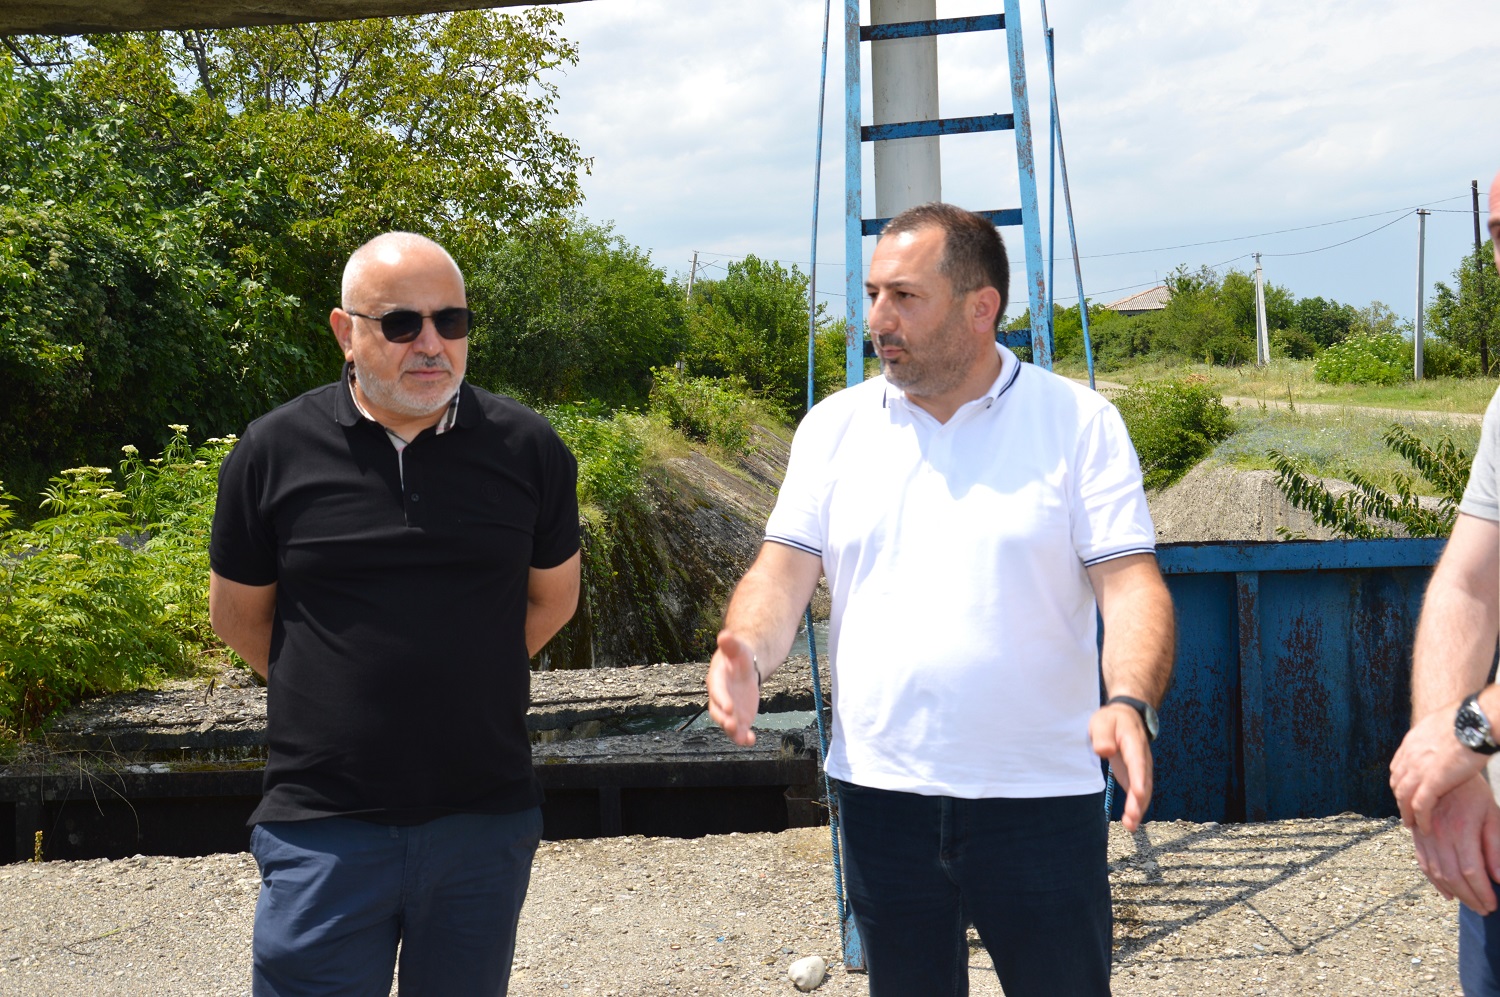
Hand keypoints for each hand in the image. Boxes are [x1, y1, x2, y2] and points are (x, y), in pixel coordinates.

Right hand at [707, 630, 759, 746]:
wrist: (744, 669)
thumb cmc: (738, 657)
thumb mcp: (737, 649)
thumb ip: (731, 644)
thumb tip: (724, 634)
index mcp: (717, 681)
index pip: (717, 692)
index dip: (722, 700)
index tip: (730, 708)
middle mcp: (720, 698)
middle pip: (718, 712)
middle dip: (724, 720)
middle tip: (733, 725)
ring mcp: (728, 710)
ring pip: (727, 724)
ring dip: (733, 732)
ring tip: (742, 739)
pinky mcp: (738, 718)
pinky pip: (738, 730)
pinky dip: (743, 737)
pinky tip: (751, 740)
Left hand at [1090, 702, 1153, 830]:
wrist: (1125, 716)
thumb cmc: (1112, 720)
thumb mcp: (1102, 721)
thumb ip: (1103, 735)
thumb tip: (1105, 750)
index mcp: (1134, 743)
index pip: (1138, 762)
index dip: (1138, 778)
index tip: (1138, 793)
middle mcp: (1142, 758)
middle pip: (1143, 781)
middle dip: (1139, 801)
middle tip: (1132, 817)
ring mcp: (1140, 769)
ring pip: (1143, 790)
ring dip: (1138, 808)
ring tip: (1131, 825)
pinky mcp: (1135, 776)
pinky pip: (1139, 794)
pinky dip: (1136, 808)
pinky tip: (1131, 823)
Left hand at [1391, 698, 1491, 833]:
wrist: (1472, 722)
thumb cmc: (1465, 721)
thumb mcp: (1439, 725)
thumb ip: (1433, 736)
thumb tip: (1440, 738)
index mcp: (1410, 743)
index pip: (1397, 768)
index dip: (1401, 784)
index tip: (1405, 794)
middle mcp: (1409, 757)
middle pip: (1397, 784)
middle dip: (1400, 801)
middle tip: (1406, 813)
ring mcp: (1418, 770)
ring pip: (1404, 798)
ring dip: (1407, 814)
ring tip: (1413, 825)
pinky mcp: (1433, 782)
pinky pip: (1420, 806)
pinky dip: (1421, 819)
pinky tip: (1425, 828)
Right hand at [1409, 774, 1499, 913]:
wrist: (1441, 766)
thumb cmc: (1473, 791)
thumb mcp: (1492, 814)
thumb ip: (1495, 846)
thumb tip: (1499, 877)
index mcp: (1461, 830)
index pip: (1471, 871)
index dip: (1482, 892)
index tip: (1493, 905)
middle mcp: (1440, 834)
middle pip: (1453, 876)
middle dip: (1470, 897)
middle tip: (1484, 910)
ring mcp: (1425, 834)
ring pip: (1436, 872)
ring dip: (1453, 892)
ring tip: (1469, 903)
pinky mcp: (1417, 833)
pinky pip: (1423, 861)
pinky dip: (1433, 880)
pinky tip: (1446, 892)